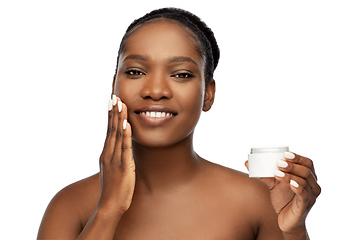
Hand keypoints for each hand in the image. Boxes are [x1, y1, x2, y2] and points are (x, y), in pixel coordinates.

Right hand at [97, 95, 135, 214]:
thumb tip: (121, 150)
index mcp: (106, 154)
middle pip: (110, 129)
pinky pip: (124, 148)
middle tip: (114, 97)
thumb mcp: (113, 171)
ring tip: (120, 104)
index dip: (111, 116)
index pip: (108, 131)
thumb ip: (116, 159)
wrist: (109, 206)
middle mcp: (108, 154)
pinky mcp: (123, 166)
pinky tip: (126, 124)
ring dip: (118, 118)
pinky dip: (125, 135)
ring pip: (116, 135)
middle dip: (113, 112)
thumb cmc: (113, 190)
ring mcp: (114, 159)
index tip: (112, 103)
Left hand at [245, 152, 320, 233]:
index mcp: (307, 177)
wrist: (285, 221)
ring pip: (304, 181)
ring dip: (290, 175)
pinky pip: (304, 195)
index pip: (307, 163)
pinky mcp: (305, 206)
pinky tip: (290, 184)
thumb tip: (247, 162)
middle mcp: (312, 185)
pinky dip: (297, 187)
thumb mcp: (273, 185)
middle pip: (306, 170)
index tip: (285, 154)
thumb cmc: (282, 200)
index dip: (298, 157)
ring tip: (277, 173)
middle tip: (279, 163)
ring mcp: (310, 196)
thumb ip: (263, 173)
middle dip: (292, 165)